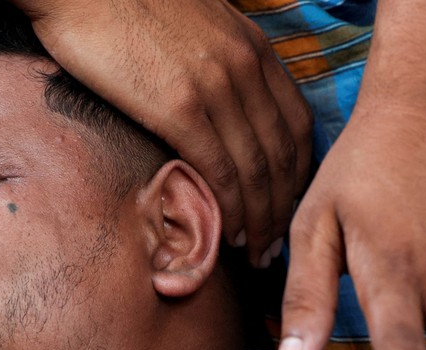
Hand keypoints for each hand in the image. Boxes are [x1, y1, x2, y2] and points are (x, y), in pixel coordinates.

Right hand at [12, 0, 312, 266]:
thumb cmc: (128, 5)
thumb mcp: (196, 27)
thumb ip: (220, 66)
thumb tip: (219, 108)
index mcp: (253, 48)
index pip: (298, 124)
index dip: (297, 175)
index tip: (287, 204)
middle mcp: (245, 67)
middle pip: (283, 154)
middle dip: (283, 207)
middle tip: (276, 244)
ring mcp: (216, 86)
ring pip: (257, 169)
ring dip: (260, 218)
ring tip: (255, 250)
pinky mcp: (179, 106)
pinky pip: (219, 169)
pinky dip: (228, 206)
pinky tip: (227, 230)